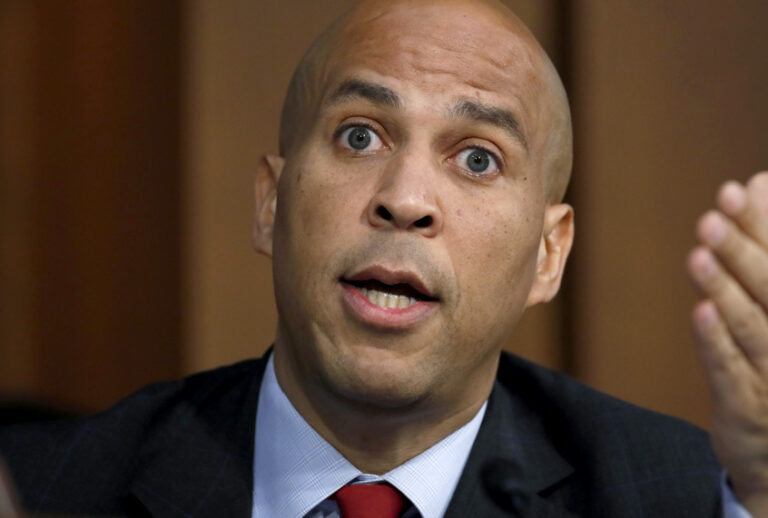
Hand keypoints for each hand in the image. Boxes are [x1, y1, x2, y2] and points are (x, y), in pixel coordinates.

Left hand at [687, 172, 767, 514]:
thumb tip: (758, 181)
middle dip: (744, 250)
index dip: (763, 225)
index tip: (735, 189)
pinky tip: (700, 311)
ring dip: (726, 290)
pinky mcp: (747, 409)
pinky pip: (730, 372)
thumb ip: (767, 243)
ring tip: (700, 254)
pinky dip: (716, 342)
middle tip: (713, 214)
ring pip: (754, 328)